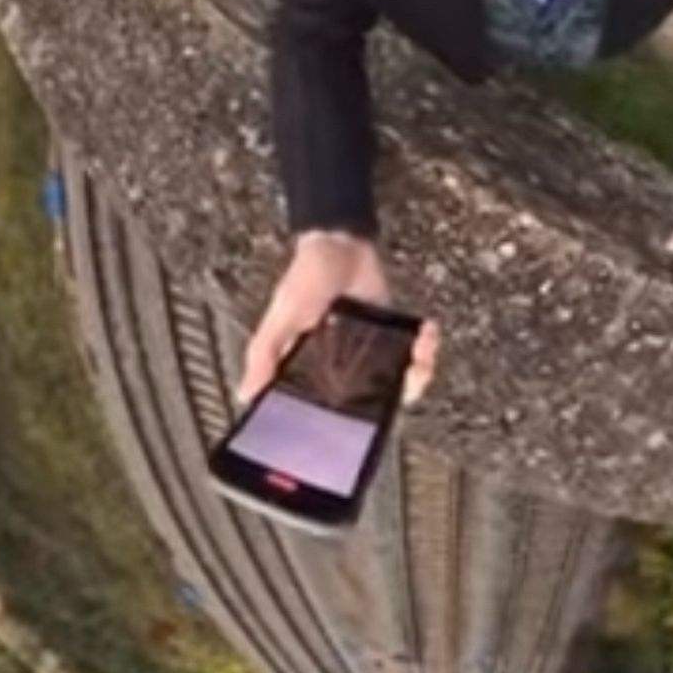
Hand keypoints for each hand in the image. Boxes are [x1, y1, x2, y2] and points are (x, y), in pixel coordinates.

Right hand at [237, 230, 440, 408]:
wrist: (341, 242)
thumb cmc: (306, 278)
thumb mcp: (281, 316)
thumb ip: (264, 354)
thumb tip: (246, 394)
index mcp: (312, 371)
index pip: (328, 412)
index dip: (345, 427)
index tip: (364, 431)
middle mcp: (343, 367)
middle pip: (371, 403)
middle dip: (392, 400)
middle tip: (403, 384)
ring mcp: (370, 351)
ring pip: (398, 382)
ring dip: (418, 374)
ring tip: (421, 355)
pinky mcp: (391, 332)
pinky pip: (413, 353)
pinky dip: (426, 347)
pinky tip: (426, 332)